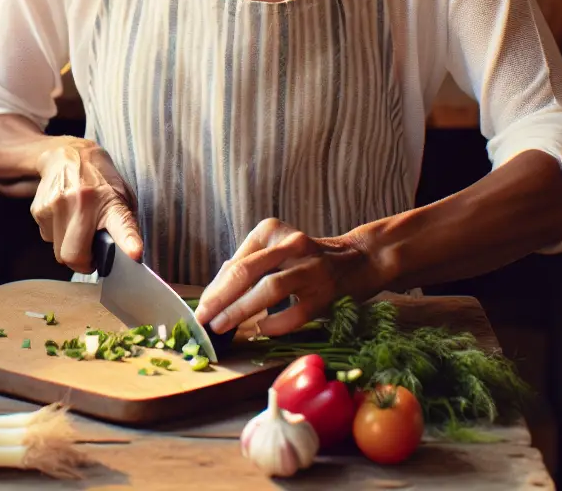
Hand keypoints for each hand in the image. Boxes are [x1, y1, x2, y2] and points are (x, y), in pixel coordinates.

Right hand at [31, 138, 143, 273]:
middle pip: (73, 255)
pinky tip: (64, 217)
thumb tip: (127, 255)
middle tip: (90, 255)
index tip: (134, 254)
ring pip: (58, 251)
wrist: (67, 155)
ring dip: (68, 247)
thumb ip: (124, 224)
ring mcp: (56, 205)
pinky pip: (47, 238)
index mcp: (110, 201)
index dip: (128, 242)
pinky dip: (56, 235)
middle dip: (81, 262)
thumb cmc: (99, 180)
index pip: (121, 225)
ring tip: (77, 227)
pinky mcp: (39, 209)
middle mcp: (81, 202)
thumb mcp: (121, 196)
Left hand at [193, 218, 380, 338]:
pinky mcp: (326, 292)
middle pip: (246, 271)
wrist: (361, 259)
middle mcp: (291, 245)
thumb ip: (249, 267)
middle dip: (219, 298)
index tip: (200, 310)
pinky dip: (274, 324)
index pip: (235, 263)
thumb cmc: (308, 260)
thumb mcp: (277, 252)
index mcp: (272, 231)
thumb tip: (215, 294)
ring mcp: (310, 268)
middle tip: (203, 320)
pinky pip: (295, 312)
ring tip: (221, 327)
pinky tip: (261, 330)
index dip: (214, 289)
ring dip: (240, 310)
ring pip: (269, 288)